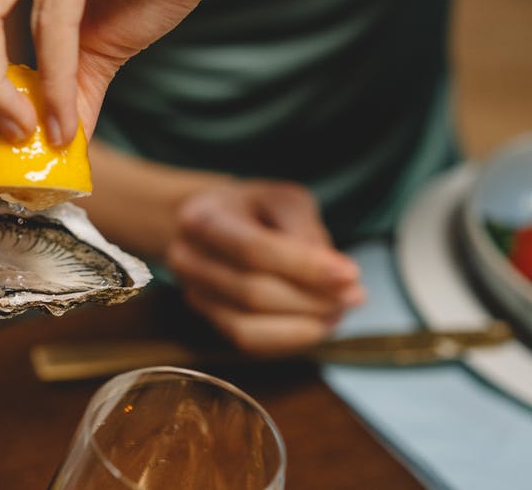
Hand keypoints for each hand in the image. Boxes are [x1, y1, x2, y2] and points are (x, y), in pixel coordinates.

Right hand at [164, 181, 364, 355]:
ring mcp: (193, 292)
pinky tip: (316, 325)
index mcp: (204, 218)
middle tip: (354, 296)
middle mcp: (188, 258)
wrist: (212, 222)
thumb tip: (336, 276)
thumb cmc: (253, 209)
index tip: (350, 275)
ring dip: (303, 325)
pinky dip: (288, 340)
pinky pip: (248, 342)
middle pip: (253, 293)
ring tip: (338, 312)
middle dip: (311, 300)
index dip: (305, 267)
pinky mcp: (208, 318)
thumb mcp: (283, 200)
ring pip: (248, 326)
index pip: (254, 250)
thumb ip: (306, 232)